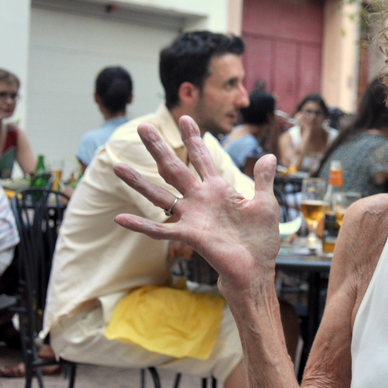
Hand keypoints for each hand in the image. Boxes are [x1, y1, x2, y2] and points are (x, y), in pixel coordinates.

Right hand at [112, 116, 281, 293]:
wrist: (256, 270)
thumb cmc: (260, 240)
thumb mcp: (266, 204)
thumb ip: (263, 179)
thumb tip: (270, 156)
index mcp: (218, 190)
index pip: (202, 158)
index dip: (194, 139)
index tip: (185, 118)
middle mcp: (200, 200)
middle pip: (175, 168)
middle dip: (159, 148)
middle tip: (142, 127)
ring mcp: (192, 217)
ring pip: (159, 195)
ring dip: (139, 181)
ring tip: (117, 166)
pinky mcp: (190, 236)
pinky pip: (160, 230)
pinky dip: (140, 225)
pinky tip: (120, 218)